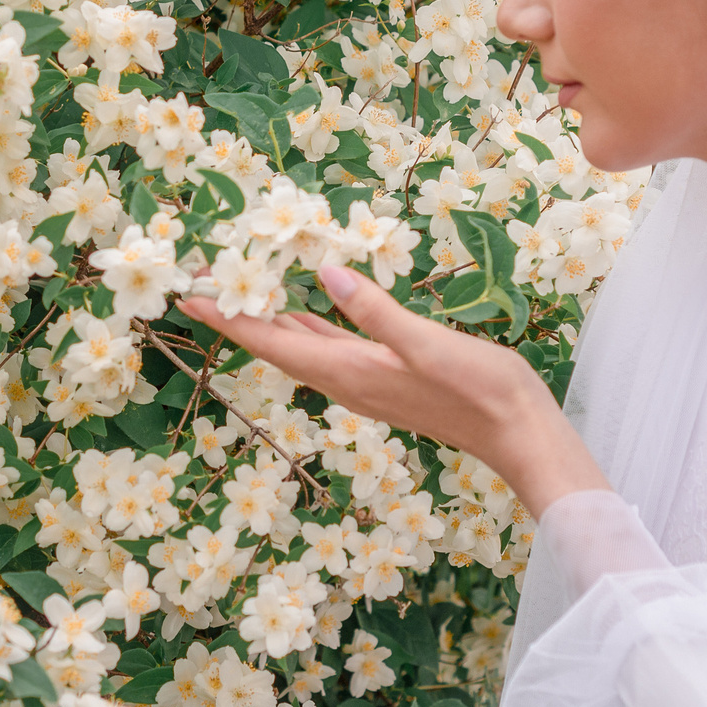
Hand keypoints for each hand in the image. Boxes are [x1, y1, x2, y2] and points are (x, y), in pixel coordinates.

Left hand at [179, 263, 608, 517]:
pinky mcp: (384, 378)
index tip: (187, 297)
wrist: (519, 433)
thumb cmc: (479, 389)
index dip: (228, 318)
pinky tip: (303, 312)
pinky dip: (307, 326)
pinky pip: (329, 348)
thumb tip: (326, 272)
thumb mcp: (426, 342)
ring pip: (301, 347)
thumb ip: (374, 309)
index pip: (272, 341)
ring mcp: (365, 381)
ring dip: (268, 321)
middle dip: (237, 316)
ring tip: (238, 292)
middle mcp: (346, 380)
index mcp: (349, 370)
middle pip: (276, 345)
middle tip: (200, 284)